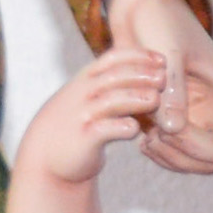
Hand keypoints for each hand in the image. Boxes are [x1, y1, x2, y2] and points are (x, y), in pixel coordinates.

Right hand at [21, 47, 180, 188]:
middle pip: (115, 76)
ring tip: (156, 100)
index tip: (162, 60)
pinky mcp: (84, 139)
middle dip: (142, 74)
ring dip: (137, 98)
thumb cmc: (78, 122)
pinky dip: (123, 127)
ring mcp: (83, 116)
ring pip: (113, 101)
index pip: (113, 58)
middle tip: (164, 78)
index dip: (139, 56)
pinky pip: (106, 130)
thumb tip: (149, 69)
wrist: (49, 156)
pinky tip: (135, 129)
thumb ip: (112, 82)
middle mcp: (83, 94)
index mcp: (86, 79)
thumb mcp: (89, 96)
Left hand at [101, 0, 212, 197]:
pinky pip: (173, 160)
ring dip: (172, 154)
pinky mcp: (172, 130)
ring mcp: (196, 124)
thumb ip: (172, 87)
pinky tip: (141, 134)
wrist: (138, 18)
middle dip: (192, 148)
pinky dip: (158, 155)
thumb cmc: (161, 25)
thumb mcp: (168, 50)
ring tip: (147, 127)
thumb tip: (172, 128)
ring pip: (197, 164)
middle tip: (161, 127)